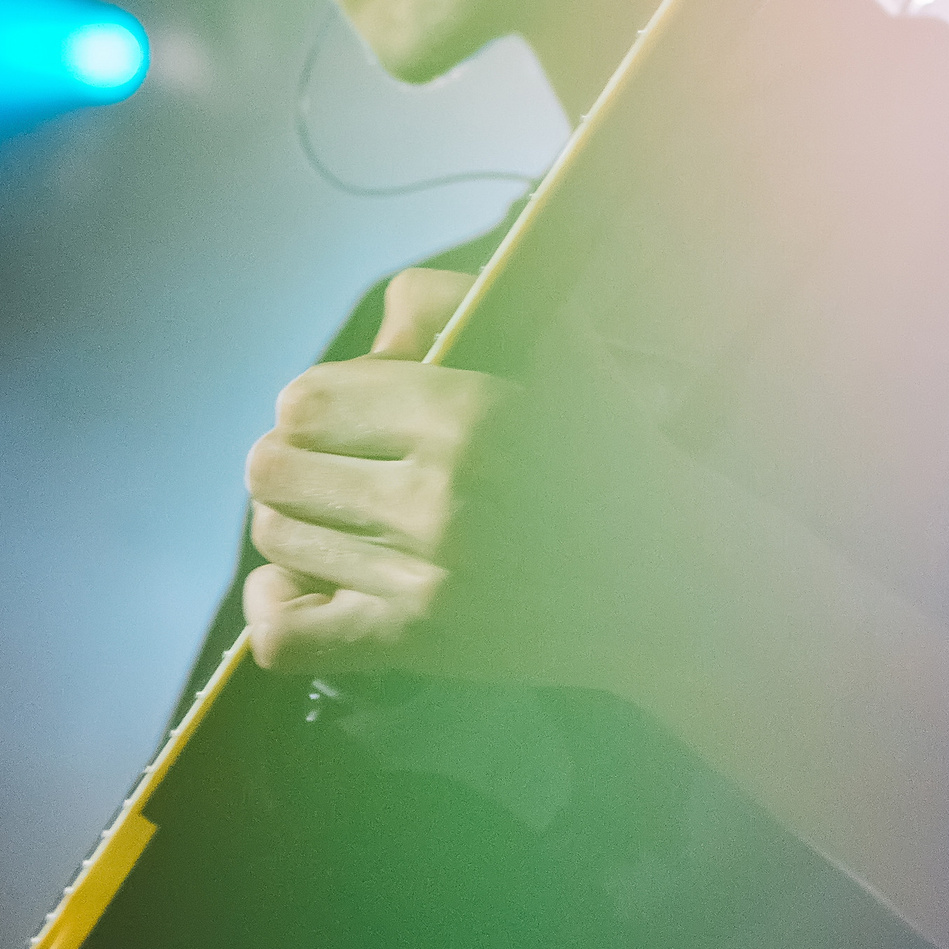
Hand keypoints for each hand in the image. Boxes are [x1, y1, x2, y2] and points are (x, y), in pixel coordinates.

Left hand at [242, 265, 678, 686]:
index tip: (351, 422)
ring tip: (337, 522)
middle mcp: (437, 495)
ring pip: (276, 539)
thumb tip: (367, 342)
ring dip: (292, 526)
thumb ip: (448, 302)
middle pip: (273, 468)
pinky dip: (273, 609)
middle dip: (293, 462)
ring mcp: (424, 578)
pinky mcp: (419, 646)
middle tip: (336, 473)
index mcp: (465, 411)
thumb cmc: (609, 454)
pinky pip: (283, 635)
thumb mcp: (553, 343)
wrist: (676, 582)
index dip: (315, 405)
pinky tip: (302, 586)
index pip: (304, 400)